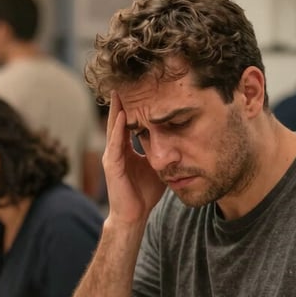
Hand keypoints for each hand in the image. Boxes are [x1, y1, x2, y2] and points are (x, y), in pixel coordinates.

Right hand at [103, 92, 165, 224]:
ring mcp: (112, 157)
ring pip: (114, 128)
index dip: (133, 106)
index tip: (139, 88)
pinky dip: (119, 129)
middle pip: (118, 120)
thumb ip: (164, 153)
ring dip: (117, 110)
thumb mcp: (158, 167)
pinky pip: (115, 144)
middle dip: (121, 101)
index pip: (128, 123)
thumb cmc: (145, 193)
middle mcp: (116, 150)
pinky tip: (123, 115)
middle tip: (124, 80)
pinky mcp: (112, 166)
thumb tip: (183, 142)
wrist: (134, 216)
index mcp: (126, 150)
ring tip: (119, 91)